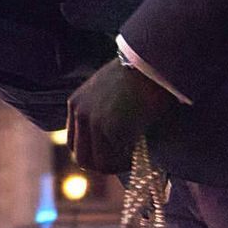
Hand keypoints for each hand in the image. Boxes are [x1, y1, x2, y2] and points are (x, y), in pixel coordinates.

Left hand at [62, 57, 169, 177]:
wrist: (153, 62)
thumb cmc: (140, 75)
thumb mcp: (110, 91)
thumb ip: (103, 113)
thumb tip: (113, 140)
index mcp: (77, 103)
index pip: (75, 142)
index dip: (93, 153)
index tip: (112, 155)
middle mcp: (79, 113)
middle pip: (82, 157)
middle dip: (103, 164)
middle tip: (124, 163)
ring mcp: (93, 121)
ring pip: (99, 162)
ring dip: (117, 165)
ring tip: (135, 158)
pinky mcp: (109, 127)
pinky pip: (116, 158)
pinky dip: (128, 161)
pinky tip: (140, 152)